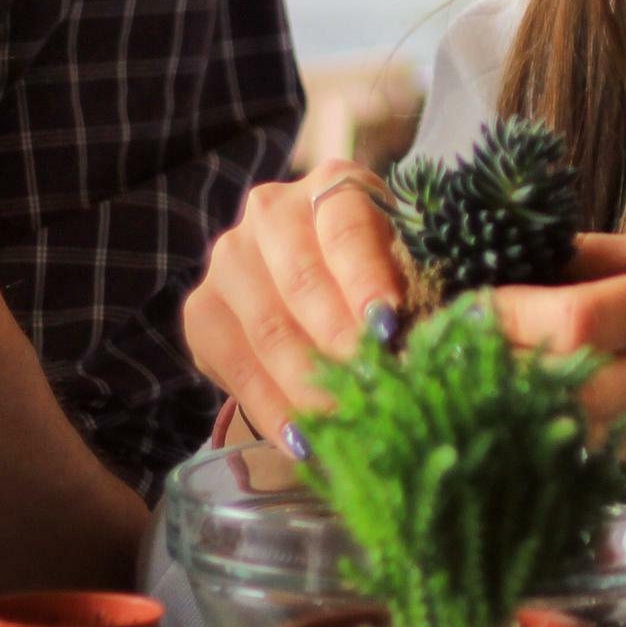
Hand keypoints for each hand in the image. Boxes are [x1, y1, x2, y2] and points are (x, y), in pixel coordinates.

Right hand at [181, 159, 406, 443]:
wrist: (315, 269)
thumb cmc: (380, 266)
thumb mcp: (403, 258)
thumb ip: (410, 286)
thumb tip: (422, 344)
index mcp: (333, 186)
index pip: (346, 229)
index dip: (366, 277)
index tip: (387, 324)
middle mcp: (272, 212)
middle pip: (303, 283)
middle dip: (340, 343)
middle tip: (371, 388)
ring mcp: (230, 260)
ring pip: (268, 329)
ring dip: (308, 385)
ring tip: (344, 424)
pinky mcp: (203, 310)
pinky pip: (234, 366)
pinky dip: (271, 409)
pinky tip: (301, 440)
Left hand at [492, 230, 625, 486]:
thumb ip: (621, 258)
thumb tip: (534, 255)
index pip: (578, 318)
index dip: (508, 322)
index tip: (464, 314)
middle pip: (576, 385)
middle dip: (512, 373)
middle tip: (472, 360)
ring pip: (599, 428)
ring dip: (552, 407)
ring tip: (526, 382)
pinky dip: (614, 431)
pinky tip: (622, 405)